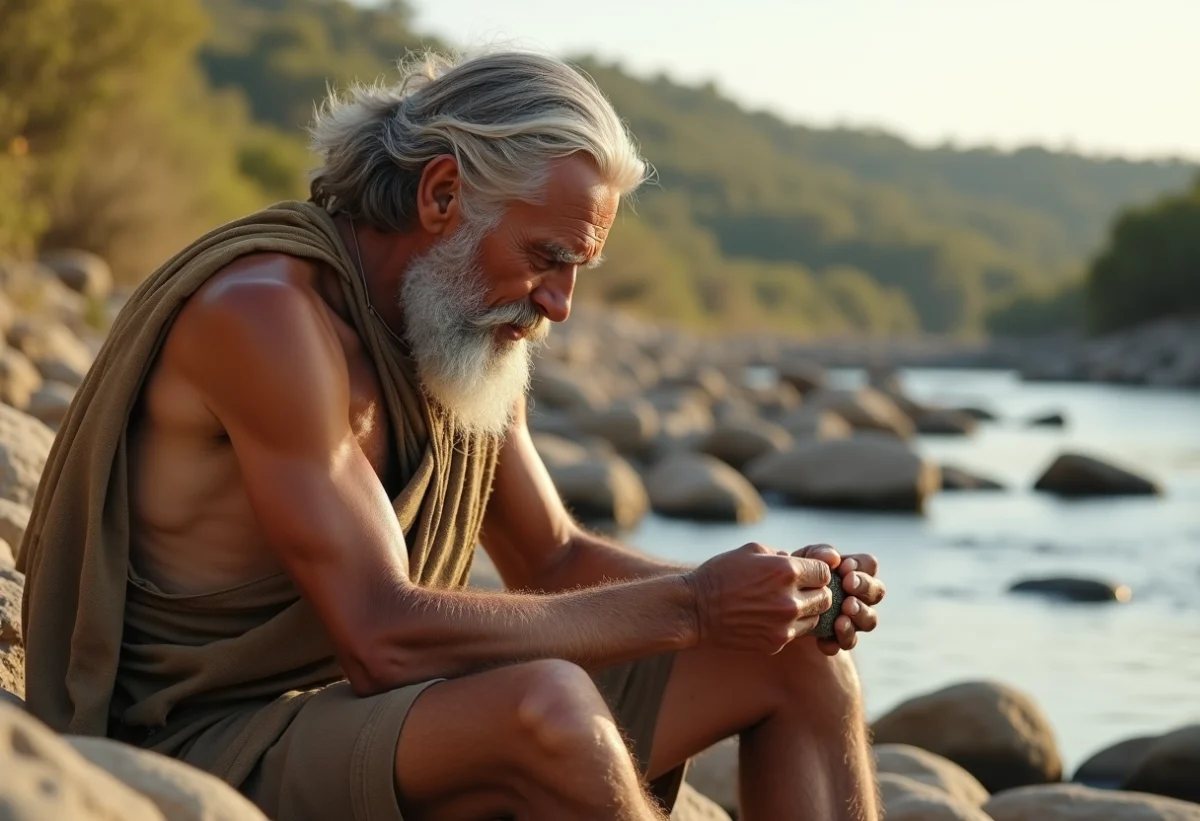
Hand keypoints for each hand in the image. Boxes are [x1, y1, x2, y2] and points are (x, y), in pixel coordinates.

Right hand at [685, 542, 832, 654]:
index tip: (805, 573)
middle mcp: (790, 600)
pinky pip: (796, 634)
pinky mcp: (775, 643)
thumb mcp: (751, 551)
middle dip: (816, 592)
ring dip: (806, 611)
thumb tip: (799, 561)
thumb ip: (782, 555)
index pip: (825, 572)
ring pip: (816, 619)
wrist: (695, 609)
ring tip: (786, 605)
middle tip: (799, 590)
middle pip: (826, 598)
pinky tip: (770, 619)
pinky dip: (789, 627)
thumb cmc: (720, 574)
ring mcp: (784, 625)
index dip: (816, 572)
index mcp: (786, 571)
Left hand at [792, 544, 884, 655]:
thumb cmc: (797, 575)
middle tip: (848, 586)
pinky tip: (823, 640)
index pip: (869, 564)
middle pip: (877, 591)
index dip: (861, 566)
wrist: (778, 605)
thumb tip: (833, 558)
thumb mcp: (803, 560)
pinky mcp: (840, 638)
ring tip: (844, 612)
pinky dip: (837, 641)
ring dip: (859, 615)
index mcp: (855, 571)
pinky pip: (847, 643)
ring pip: (870, 620)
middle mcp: (861, 596)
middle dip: (865, 588)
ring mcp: (854, 619)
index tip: (844, 569)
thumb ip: (818, 553)